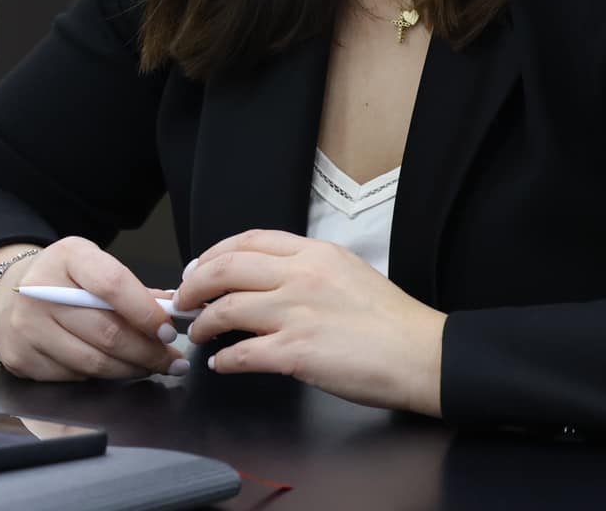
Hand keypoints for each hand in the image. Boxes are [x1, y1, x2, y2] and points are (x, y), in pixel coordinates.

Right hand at [0, 237, 187, 381]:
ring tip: (151, 368)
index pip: (112, 285)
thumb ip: (131, 288)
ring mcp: (27, 327)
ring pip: (94, 362)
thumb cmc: (60, 281)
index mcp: (67, 257)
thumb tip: (173, 310)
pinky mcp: (21, 358)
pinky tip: (113, 369)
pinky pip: (75, 376)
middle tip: (171, 361)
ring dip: (131, 370)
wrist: (4, 295)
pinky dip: (101, 377)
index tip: (168, 331)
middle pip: (107, 332)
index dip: (146, 313)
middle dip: (148, 352)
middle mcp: (40, 290)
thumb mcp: (92, 266)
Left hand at [173, 229, 445, 416]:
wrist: (423, 355)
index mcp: (314, 253)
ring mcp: (296, 314)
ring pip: (226, 309)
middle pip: (225, 269)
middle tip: (182, 299)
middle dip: (194, 284)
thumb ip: (308, 269)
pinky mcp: (296, 353)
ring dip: (202, 323)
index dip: (213, 254)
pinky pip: (242, 354)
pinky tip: (220, 364)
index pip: (248, 241)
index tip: (198, 268)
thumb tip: (270, 278)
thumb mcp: (348, 272)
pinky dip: (224, 360)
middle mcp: (300, 276)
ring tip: (197, 333)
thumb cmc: (392, 320)